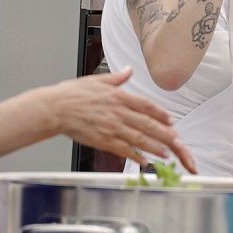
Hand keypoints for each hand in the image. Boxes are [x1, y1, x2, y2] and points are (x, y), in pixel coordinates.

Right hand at [47, 69, 196, 171]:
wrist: (54, 108)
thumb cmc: (71, 94)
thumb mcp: (97, 80)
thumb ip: (117, 78)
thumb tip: (128, 70)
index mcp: (118, 96)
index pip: (146, 105)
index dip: (161, 114)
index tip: (171, 120)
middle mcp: (118, 112)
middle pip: (148, 124)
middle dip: (165, 134)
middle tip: (177, 142)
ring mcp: (111, 127)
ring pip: (139, 139)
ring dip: (156, 147)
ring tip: (167, 154)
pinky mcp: (102, 140)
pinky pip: (123, 149)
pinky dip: (136, 156)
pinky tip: (145, 161)